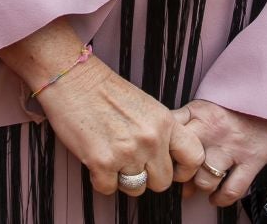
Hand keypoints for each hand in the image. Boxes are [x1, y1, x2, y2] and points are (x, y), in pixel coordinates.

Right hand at [34, 56, 205, 196]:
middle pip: (162, 182)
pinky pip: (108, 188)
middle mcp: (150, 139)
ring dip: (123, 178)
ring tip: (112, 156)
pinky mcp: (101, 162)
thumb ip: (160, 132)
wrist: (72, 77)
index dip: (183, 170)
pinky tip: (95, 157)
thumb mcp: (146, 106)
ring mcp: (126, 152)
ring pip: (136, 188)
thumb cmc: (105, 90)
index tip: (171, 169)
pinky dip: (100, 178)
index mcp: (164, 121)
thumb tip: (166, 160)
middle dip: (148, 176)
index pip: (193, 158)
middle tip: (132, 161)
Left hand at [173, 100, 266, 207]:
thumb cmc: (230, 111)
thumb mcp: (202, 107)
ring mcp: (234, 148)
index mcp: (200, 114)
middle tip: (181, 176)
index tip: (165, 160)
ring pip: (205, 179)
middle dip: (180, 173)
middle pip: (185, 161)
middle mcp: (215, 131)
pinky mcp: (252, 162)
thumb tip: (160, 147)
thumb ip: (180, 121)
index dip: (164, 153)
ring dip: (200, 187)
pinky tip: (215, 197)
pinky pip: (232, 190)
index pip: (172, 137)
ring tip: (200, 184)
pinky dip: (220, 199)